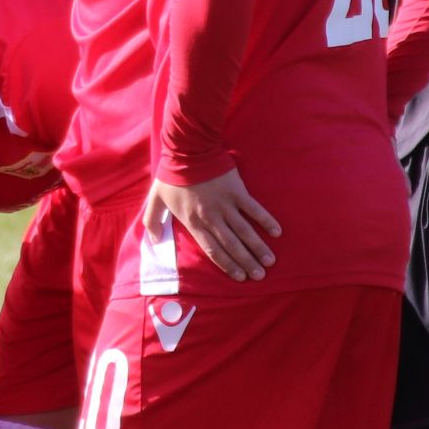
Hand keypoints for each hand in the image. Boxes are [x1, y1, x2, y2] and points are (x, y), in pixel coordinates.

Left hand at [149, 170, 277, 280]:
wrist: (188, 150)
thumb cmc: (172, 176)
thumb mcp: (156, 199)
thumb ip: (152, 221)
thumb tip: (153, 240)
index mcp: (193, 222)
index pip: (212, 251)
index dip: (227, 265)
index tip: (240, 277)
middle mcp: (211, 218)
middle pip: (232, 246)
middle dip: (247, 262)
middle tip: (260, 276)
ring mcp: (226, 205)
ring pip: (245, 231)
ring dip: (258, 247)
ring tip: (270, 261)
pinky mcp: (237, 192)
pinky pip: (254, 209)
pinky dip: (266, 221)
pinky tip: (276, 232)